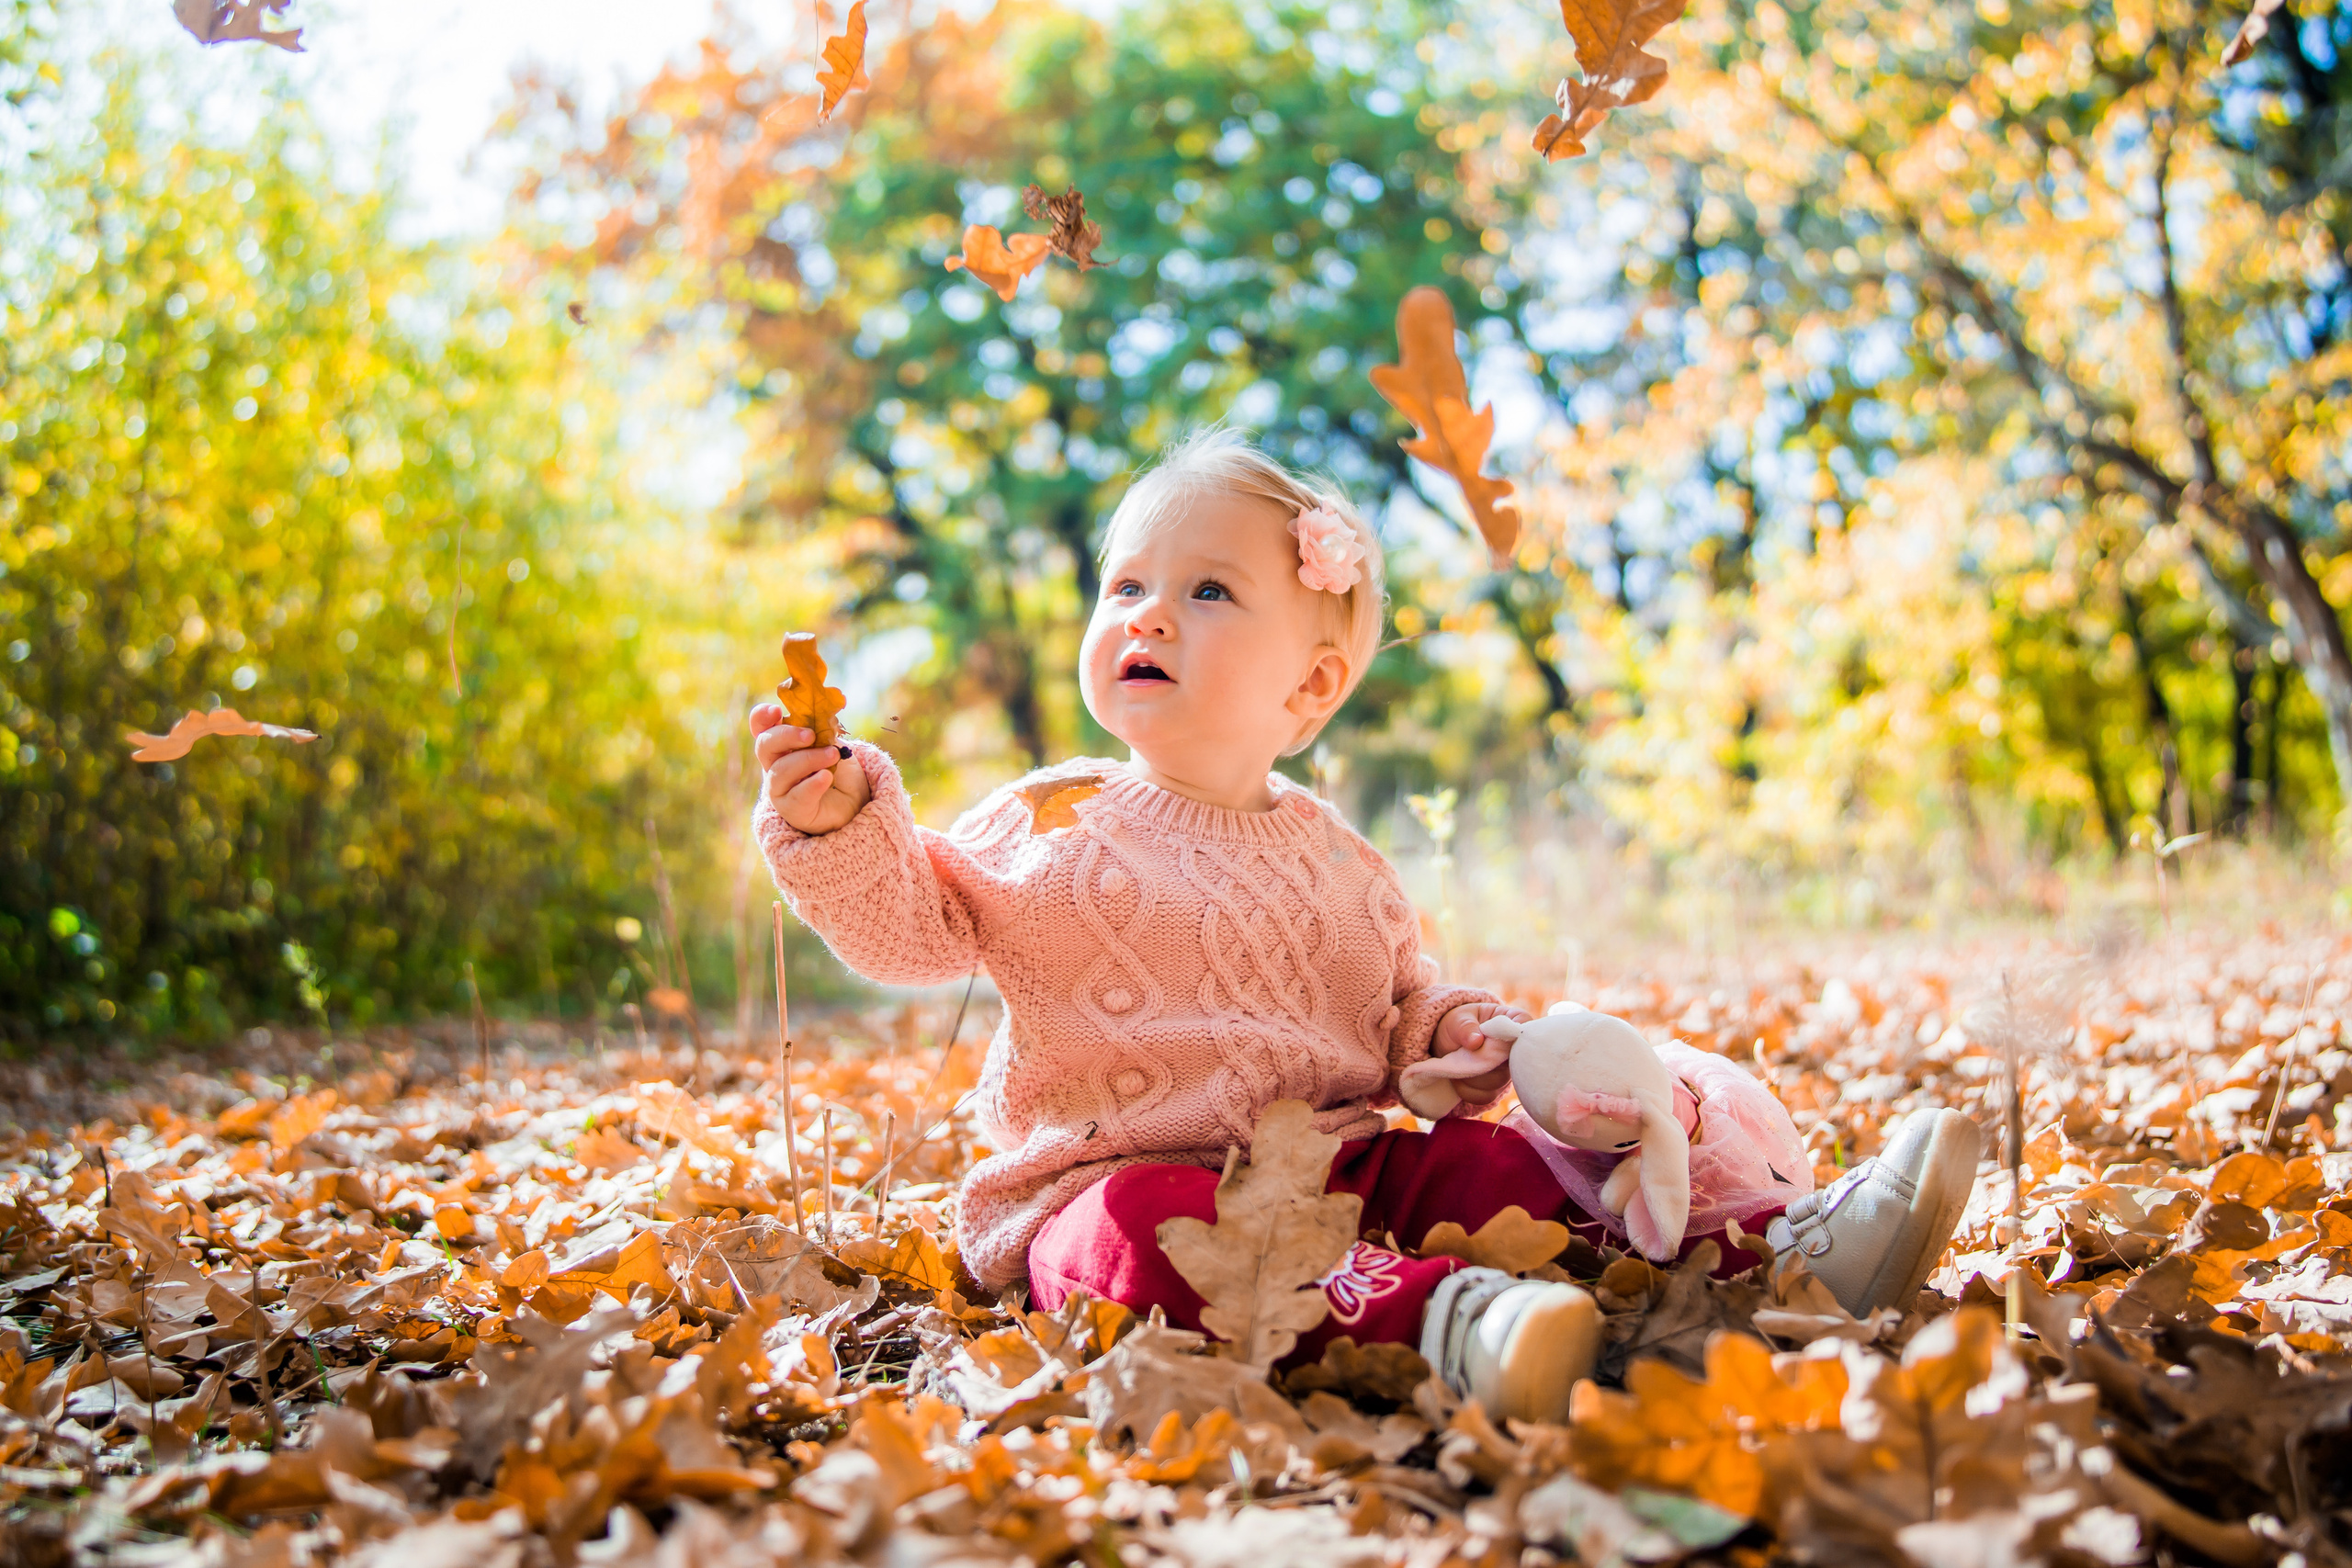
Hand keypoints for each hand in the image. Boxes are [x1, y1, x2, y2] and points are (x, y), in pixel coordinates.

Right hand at [751, 701, 871, 835]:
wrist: (854, 802)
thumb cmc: (838, 770)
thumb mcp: (832, 744)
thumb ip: (822, 730)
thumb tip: (821, 712)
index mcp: (781, 745)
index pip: (761, 728)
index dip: (762, 718)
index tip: (776, 711)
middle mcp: (774, 765)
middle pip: (764, 746)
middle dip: (786, 736)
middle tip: (810, 735)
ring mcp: (780, 789)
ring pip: (781, 771)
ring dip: (808, 759)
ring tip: (833, 755)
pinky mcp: (793, 810)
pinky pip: (797, 797)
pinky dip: (812, 785)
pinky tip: (826, 777)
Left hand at [1432, 1001, 1530, 1104]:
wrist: (1449, 1043)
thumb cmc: (1459, 1024)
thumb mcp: (1458, 1019)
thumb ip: (1466, 1027)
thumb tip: (1476, 1041)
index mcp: (1513, 1021)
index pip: (1525, 1027)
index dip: (1509, 1035)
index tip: (1485, 1037)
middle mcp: (1517, 1048)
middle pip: (1512, 1062)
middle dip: (1484, 1059)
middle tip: (1465, 1050)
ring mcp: (1509, 1071)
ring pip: (1497, 1082)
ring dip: (1473, 1075)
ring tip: (1459, 1061)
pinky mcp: (1497, 1089)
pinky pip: (1486, 1095)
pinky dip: (1468, 1089)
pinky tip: (1459, 1076)